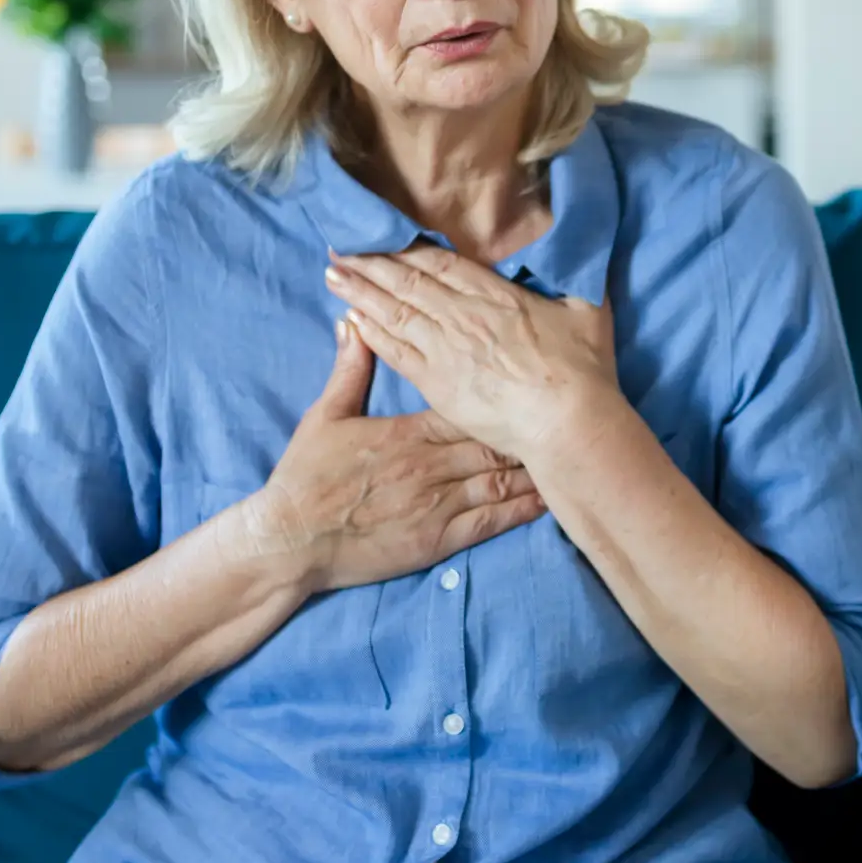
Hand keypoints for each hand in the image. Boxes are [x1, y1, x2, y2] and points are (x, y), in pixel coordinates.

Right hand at [236, 317, 545, 593]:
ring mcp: (438, 503)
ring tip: (570, 453)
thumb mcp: (326, 416)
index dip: (503, 395)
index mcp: (410, 431)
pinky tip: (550, 500)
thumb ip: (349, 369)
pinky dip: (523, 510)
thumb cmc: (306, 477)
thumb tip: (355, 322)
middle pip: (494, 439)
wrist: (291, 540)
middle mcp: (431, 464)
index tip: (531, 383)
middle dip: (530, 427)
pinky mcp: (438, 539)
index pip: (468, 405)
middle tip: (567, 415)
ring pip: (500, 479)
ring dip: (536, 467)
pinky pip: (490, 522)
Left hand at [325, 245, 617, 461]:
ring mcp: (446, 350)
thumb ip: (576, 280)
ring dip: (361, 292)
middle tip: (339, 248)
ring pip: (394, 312)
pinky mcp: (437, 383)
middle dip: (371, 264)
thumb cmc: (583, 370)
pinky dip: (371, 333)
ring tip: (333, 275)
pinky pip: (395, 352)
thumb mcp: (589, 310)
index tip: (383, 236)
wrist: (566, 422)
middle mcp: (463, 316)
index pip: (441, 264)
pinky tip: (351, 320)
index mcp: (495, 295)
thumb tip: (580, 254)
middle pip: (407, 282)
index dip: (408, 249)